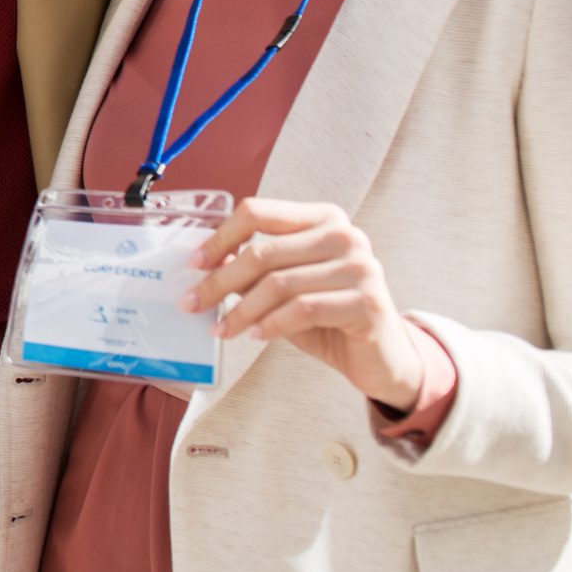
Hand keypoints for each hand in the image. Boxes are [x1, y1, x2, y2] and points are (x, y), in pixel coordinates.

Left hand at [187, 197, 425, 408]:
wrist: (379, 358)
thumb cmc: (326, 317)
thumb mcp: (283, 287)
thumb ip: (252, 270)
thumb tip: (204, 264)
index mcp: (322, 218)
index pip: (258, 212)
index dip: (220, 237)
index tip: (194, 263)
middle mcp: (345, 235)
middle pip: (264, 251)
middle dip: (220, 281)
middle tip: (191, 303)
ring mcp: (361, 267)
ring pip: (280, 284)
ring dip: (241, 311)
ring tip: (221, 329)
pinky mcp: (369, 302)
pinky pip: (304, 309)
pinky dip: (272, 324)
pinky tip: (256, 336)